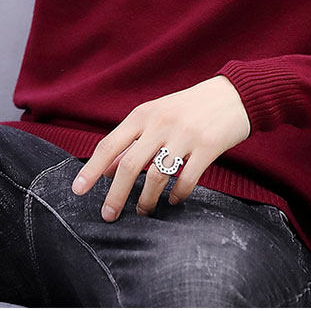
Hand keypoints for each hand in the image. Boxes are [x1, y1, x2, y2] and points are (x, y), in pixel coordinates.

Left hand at [70, 76, 250, 220]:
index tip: (77, 190)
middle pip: (129, 165)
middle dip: (116, 195)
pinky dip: (177, 195)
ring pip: (156, 176)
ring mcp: (184, 135)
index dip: (91, 169)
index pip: (110, 144)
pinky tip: (174, 200)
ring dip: (146, 199)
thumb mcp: (156, 116)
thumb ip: (132, 141)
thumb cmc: (188, 108)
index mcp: (143, 114)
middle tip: (108, 215)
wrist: (232, 95)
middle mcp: (160, 123)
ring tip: (144, 210)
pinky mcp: (207, 146)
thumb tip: (106, 170)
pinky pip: (186, 179)